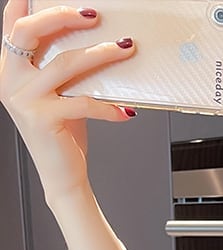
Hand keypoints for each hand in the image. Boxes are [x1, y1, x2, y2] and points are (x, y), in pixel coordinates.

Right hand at [0, 0, 136, 200]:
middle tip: (94, 15)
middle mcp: (10, 79)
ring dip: (101, 54)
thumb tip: (91, 36)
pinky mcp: (44, 118)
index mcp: (10, 67)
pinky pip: (83, 103)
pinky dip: (109, 107)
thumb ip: (61, 65)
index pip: (12, 22)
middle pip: (30, 32)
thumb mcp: (58, 92)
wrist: (62, 174)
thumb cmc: (63, 132)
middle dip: (63, 17)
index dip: (30, 4)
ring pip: (65, 63)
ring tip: (124, 49)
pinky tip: (126, 111)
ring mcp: (24, 98)